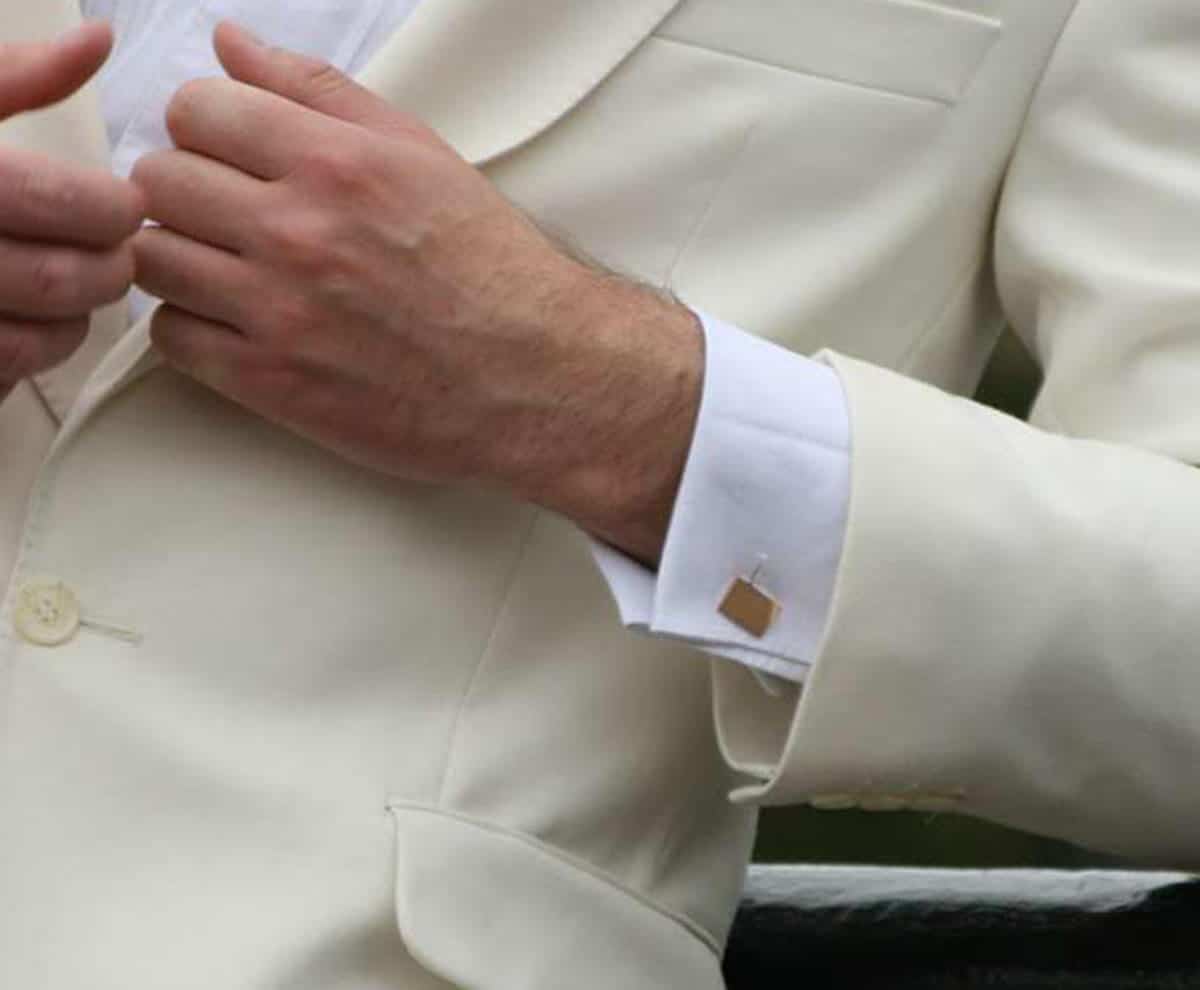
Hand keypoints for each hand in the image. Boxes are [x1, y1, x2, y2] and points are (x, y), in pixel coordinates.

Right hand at [0, 22, 143, 396]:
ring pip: (36, 337)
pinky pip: (4, 369)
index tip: (126, 204)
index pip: (58, 201)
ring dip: (80, 314)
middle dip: (110, 268)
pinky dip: (38, 348)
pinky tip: (40, 316)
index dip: (111, 209)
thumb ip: (18, 74)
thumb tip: (98, 40)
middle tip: (120, 250)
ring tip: (85, 280)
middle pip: (57, 278)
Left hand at [133, 23, 702, 562]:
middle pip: (158, 180)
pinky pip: (171, 336)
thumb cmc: (486, 265)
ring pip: (152, 257)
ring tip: (233, 268)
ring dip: (182, 256)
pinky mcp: (271, 383)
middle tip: (232, 213)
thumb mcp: (419, 155)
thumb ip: (318, 92)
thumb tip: (229, 43)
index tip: (233, 152)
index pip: (194, 108)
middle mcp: (297, 232)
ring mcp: (278, 312)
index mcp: (335, 162)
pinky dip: (192, 325)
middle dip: (188, 188)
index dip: (208, 126)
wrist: (532, 376)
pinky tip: (239, 321)